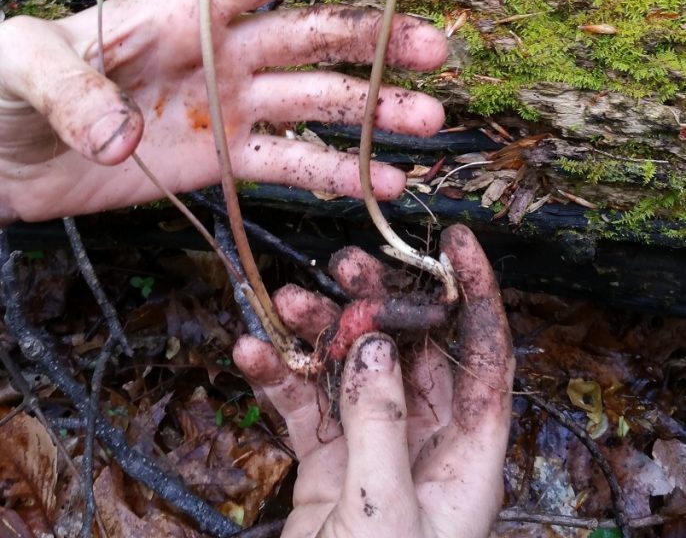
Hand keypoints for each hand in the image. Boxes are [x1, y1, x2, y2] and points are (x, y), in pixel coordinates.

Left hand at [0, 0, 446, 223]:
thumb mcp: (19, 63)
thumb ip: (71, 86)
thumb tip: (122, 137)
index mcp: (183, 6)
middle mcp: (221, 50)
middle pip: (315, 35)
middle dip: (377, 39)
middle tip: (436, 49)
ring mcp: (226, 107)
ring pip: (317, 101)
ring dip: (373, 111)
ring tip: (427, 122)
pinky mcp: (218, 164)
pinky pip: (288, 166)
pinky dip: (335, 174)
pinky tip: (382, 184)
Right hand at [234, 225, 513, 537]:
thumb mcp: (382, 514)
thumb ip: (379, 421)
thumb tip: (375, 343)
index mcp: (468, 457)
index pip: (485, 356)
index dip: (476, 294)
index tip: (455, 241)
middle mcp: (425, 446)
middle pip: (410, 349)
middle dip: (377, 301)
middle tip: (343, 265)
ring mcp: (373, 452)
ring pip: (352, 368)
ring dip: (317, 332)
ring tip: (281, 302)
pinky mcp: (327, 467)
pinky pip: (304, 406)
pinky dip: (277, 378)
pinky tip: (250, 353)